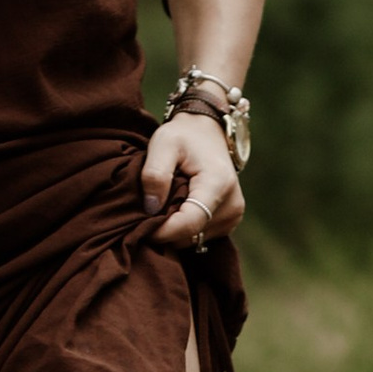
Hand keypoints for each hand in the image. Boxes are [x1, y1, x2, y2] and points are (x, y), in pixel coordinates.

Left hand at [143, 111, 245, 251]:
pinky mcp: (228, 222)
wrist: (207, 131)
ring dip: (172, 230)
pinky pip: (198, 237)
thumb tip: (151, 209)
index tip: (140, 227)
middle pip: (190, 235)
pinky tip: (173, 209)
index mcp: (218, 185)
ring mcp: (232, 217)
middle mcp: (232, 206)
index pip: (189, 223)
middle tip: (144, 212)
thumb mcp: (163, 144)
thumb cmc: (183, 135)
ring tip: (161, 205)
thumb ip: (155, 175)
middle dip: (164, 229)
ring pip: (192, 240)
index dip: (162, 231)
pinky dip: (181, 229)